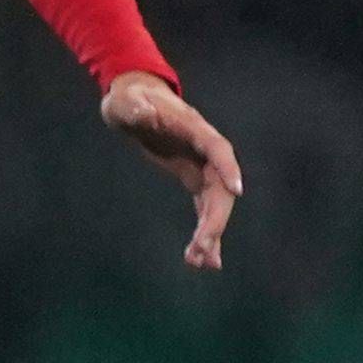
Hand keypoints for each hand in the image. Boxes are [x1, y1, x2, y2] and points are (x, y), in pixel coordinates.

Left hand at [102, 72, 241, 270]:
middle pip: (219, 187)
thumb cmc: (130, 99)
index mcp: (194, 129)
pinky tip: (203, 259)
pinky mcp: (193, 178)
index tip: (236, 191)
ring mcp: (201, 166)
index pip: (218, 150)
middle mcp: (205, 150)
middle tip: (203, 247)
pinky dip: (204, 232)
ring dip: (210, 233)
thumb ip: (135, 107)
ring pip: (215, 204)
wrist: (134, 102)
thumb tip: (142, 113)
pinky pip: (204, 208)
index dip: (228, 169)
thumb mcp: (126, 100)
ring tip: (202, 263)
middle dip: (214, 218)